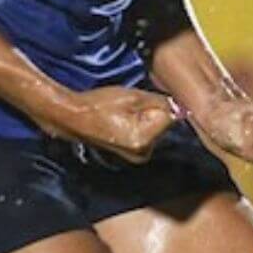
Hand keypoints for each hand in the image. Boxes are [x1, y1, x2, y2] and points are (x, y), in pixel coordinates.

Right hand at [44, 86, 179, 164]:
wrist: (74, 118)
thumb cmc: (99, 105)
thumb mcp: (133, 96)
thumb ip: (159, 101)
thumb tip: (179, 105)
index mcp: (143, 139)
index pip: (170, 117)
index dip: (159, 104)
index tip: (141, 101)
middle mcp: (143, 152)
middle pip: (164, 125)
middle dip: (154, 113)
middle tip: (129, 107)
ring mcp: (137, 156)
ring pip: (156, 130)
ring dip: (147, 120)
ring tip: (124, 114)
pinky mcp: (132, 155)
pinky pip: (146, 136)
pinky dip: (140, 127)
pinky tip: (123, 121)